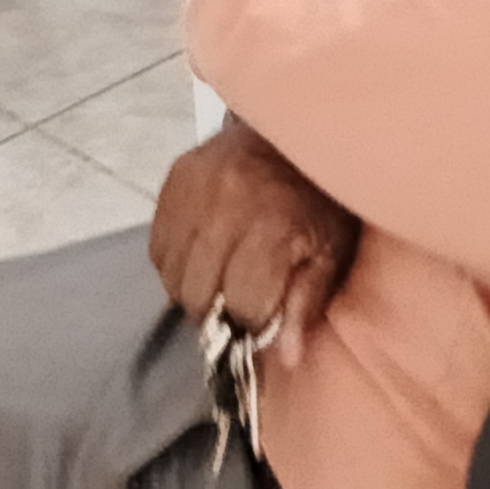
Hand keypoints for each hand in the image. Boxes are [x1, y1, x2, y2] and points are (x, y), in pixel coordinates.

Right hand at [149, 119, 357, 369]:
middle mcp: (228, 204)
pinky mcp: (175, 177)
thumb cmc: (320, 198)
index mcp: (273, 225)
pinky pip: (158, 246)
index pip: (242, 304)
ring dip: (193, 287)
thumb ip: (306, 304)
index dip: (253, 321)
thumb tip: (285, 357)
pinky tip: (202, 254)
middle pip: (198, 294)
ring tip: (221, 276)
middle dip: (219, 309)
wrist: (297, 131)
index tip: (263, 315)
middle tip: (237, 300)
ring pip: (172, 274)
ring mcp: (196, 187)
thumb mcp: (331, 253)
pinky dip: (176, 261)